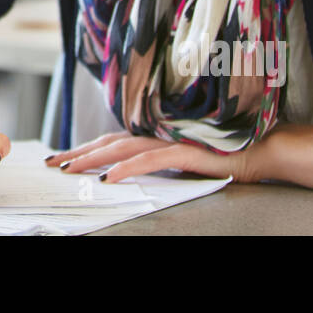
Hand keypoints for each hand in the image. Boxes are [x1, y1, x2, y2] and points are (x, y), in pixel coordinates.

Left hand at [45, 129, 273, 184]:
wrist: (258, 152)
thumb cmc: (221, 158)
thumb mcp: (180, 163)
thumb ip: (155, 161)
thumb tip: (125, 172)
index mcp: (154, 135)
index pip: (112, 141)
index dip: (85, 148)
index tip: (61, 158)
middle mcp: (157, 134)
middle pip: (110, 142)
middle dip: (79, 153)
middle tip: (55, 163)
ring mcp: (170, 140)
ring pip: (123, 148)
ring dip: (95, 159)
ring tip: (72, 169)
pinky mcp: (184, 150)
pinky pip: (150, 160)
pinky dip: (128, 168)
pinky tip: (111, 178)